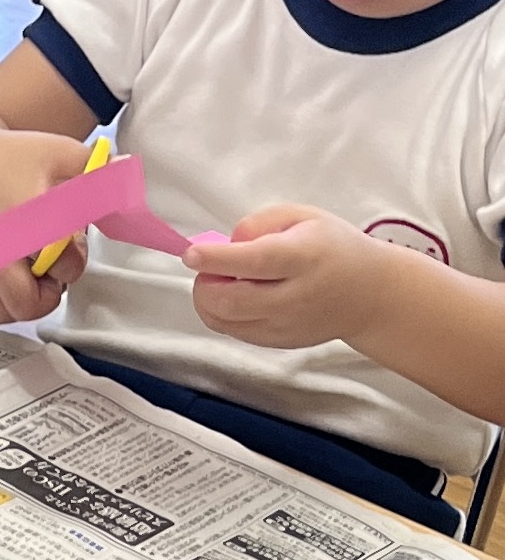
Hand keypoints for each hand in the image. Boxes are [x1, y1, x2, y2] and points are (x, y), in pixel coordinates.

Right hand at [0, 125, 97, 324]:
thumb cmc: (12, 157)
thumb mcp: (62, 152)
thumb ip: (99, 171)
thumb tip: (127, 172)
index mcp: (27, 219)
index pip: (60, 266)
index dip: (73, 265)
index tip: (71, 248)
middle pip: (23, 304)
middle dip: (46, 297)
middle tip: (51, 276)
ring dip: (20, 303)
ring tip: (28, 277)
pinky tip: (5, 279)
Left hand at [187, 204, 394, 350]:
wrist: (368, 294)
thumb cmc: (330, 247)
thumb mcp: (303, 217)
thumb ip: (261, 222)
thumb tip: (227, 243)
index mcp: (306, 257)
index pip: (257, 261)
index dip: (218, 259)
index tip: (191, 254)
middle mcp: (295, 296)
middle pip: (232, 300)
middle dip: (205, 283)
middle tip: (207, 267)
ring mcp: (284, 325)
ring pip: (225, 320)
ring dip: (207, 299)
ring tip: (221, 280)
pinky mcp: (276, 342)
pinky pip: (232, 330)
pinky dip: (219, 313)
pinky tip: (233, 296)